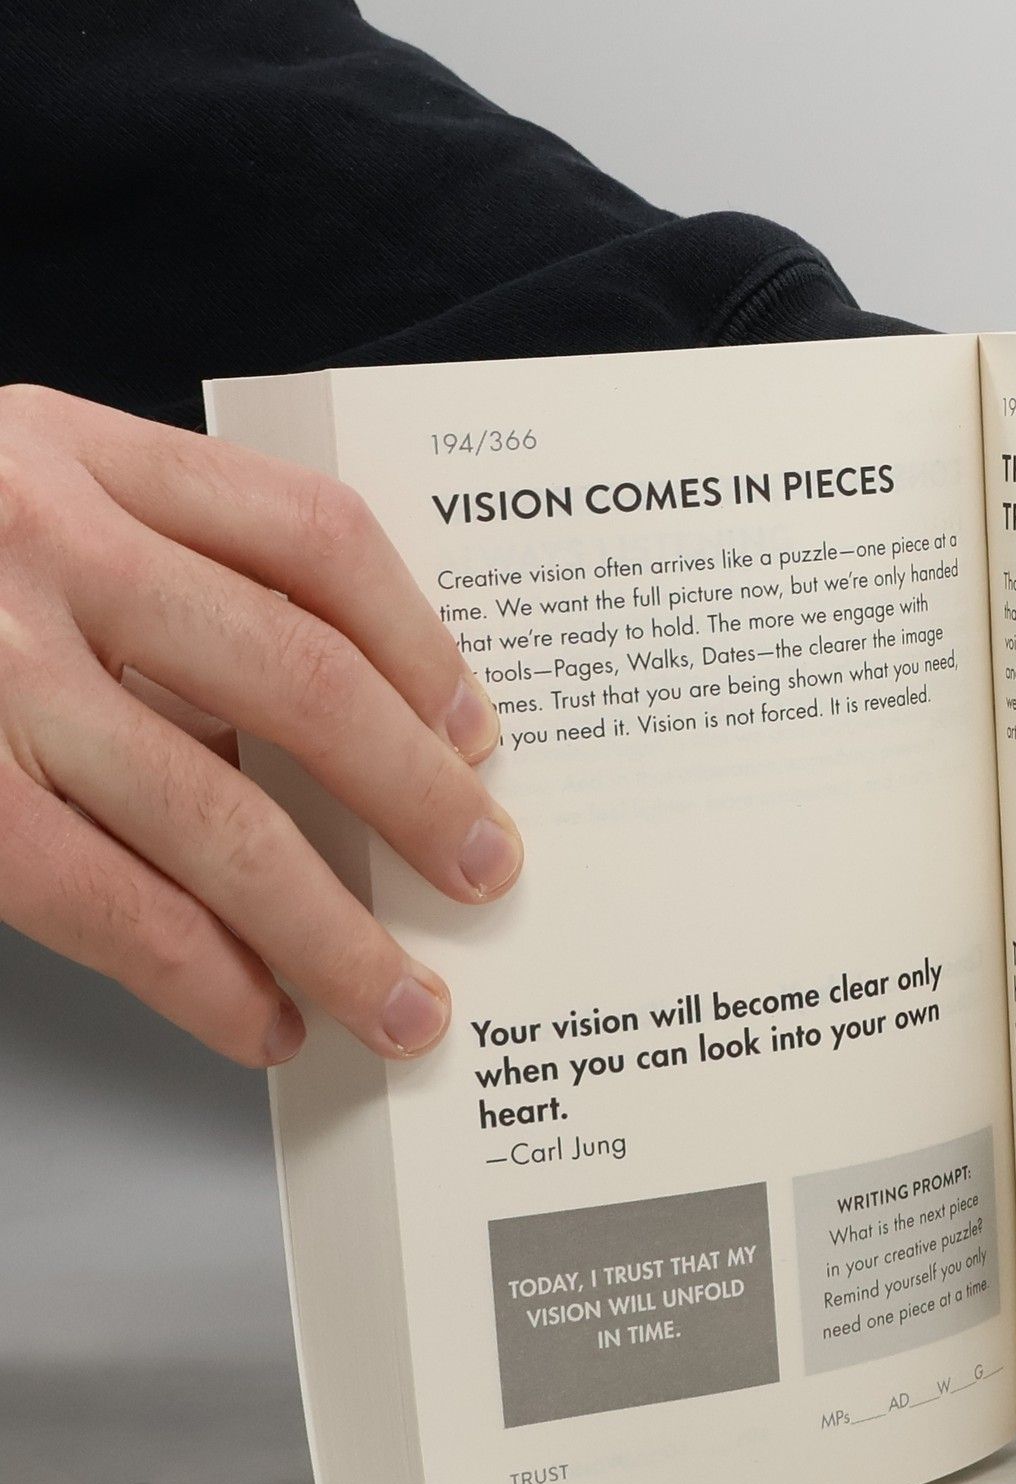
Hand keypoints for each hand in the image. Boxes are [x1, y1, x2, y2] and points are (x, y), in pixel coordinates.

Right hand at [0, 385, 520, 1062]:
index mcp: (76, 451)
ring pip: (208, 811)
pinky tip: (263, 1019)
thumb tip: (338, 740)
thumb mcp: (17, 503)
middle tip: (488, 871)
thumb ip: (158, 577)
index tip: (478, 732)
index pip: (311, 532)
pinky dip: (200, 975)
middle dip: (411, 793)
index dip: (421, 640)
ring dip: (328, 928)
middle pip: (294, 673)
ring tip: (405, 1004)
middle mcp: (32, 542)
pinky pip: (99, 899)